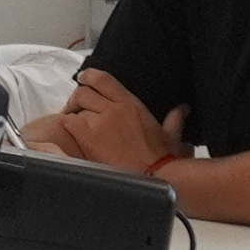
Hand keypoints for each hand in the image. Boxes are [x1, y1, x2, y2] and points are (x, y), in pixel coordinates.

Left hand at [44, 70, 178, 173]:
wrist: (152, 174)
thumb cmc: (161, 158)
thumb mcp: (170, 134)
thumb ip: (174, 119)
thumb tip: (182, 109)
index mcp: (131, 103)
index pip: (103, 79)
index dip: (88, 76)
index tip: (83, 79)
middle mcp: (113, 107)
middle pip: (83, 91)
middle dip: (77, 99)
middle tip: (75, 108)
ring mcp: (98, 121)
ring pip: (74, 107)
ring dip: (72, 114)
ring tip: (74, 125)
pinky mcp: (87, 136)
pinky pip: (68, 122)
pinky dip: (67, 127)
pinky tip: (72, 135)